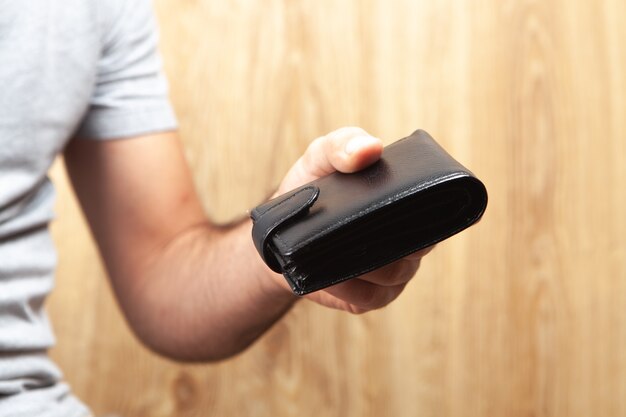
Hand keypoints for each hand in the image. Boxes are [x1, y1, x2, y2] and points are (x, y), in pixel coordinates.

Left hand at [271, 127, 432, 313]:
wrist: (280, 232)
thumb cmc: (311, 187)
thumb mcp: (321, 157)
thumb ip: (343, 143)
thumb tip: (370, 149)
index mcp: (406, 202)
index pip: (437, 206)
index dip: (435, 205)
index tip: (414, 200)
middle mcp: (408, 240)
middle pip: (420, 243)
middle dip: (394, 234)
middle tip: (360, 221)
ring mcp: (392, 272)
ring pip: (395, 272)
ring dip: (368, 263)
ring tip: (338, 248)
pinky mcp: (369, 297)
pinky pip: (370, 297)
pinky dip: (350, 287)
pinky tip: (331, 275)